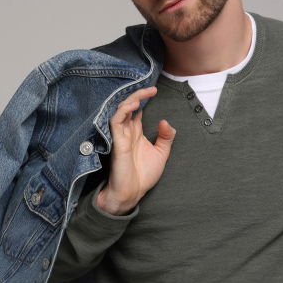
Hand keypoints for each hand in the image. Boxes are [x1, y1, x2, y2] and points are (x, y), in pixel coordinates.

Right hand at [96, 86, 176, 213]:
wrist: (132, 193)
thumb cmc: (143, 176)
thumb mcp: (161, 154)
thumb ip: (166, 138)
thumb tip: (166, 122)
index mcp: (136, 133)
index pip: (137, 111)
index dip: (144, 99)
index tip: (154, 90)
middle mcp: (127, 132)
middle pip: (129, 107)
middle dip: (139, 95)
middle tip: (152, 89)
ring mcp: (121, 136)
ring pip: (121, 110)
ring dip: (132, 100)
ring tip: (144, 94)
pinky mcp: (117, 142)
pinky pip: (116, 121)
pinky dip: (123, 111)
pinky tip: (134, 106)